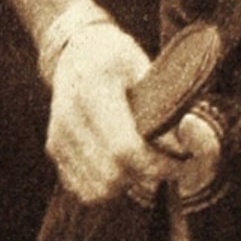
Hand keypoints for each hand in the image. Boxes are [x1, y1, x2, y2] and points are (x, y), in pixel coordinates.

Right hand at [46, 22, 176, 203]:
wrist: (75, 50)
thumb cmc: (117, 58)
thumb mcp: (146, 69)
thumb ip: (165, 106)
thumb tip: (185, 145)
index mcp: (94, 87)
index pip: (125, 147)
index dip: (157, 165)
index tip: (181, 162)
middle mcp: (69, 115)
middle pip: (112, 175)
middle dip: (146, 177)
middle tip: (168, 164)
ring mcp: (58, 135)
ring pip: (97, 189)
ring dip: (127, 184)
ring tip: (143, 162)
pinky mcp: (54, 150)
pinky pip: (83, 188)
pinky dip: (108, 186)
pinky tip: (122, 165)